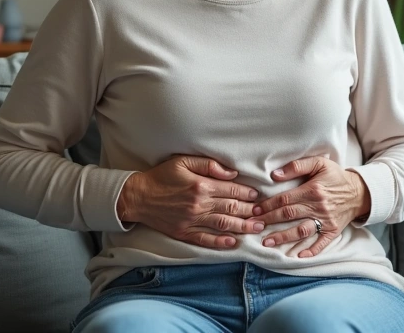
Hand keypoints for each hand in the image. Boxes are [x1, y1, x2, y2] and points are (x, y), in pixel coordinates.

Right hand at [117, 155, 263, 249]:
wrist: (138, 197)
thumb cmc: (161, 176)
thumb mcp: (183, 161)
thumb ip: (208, 165)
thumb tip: (231, 173)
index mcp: (201, 185)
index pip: (232, 190)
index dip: (248, 193)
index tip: (259, 196)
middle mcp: (199, 205)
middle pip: (231, 209)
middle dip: (251, 212)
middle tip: (266, 214)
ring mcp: (192, 221)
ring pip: (223, 225)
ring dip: (242, 227)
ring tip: (257, 228)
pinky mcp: (185, 233)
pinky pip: (206, 239)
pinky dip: (221, 242)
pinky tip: (233, 243)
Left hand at [250, 156, 370, 257]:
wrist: (359, 191)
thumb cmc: (335, 176)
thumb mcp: (319, 163)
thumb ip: (297, 166)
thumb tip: (275, 175)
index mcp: (313, 190)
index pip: (285, 199)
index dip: (268, 205)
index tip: (255, 210)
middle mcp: (318, 207)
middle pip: (289, 215)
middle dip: (269, 221)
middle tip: (253, 226)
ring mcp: (326, 221)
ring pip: (301, 231)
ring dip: (282, 237)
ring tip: (266, 243)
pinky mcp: (333, 231)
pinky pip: (321, 243)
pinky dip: (311, 251)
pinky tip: (298, 257)